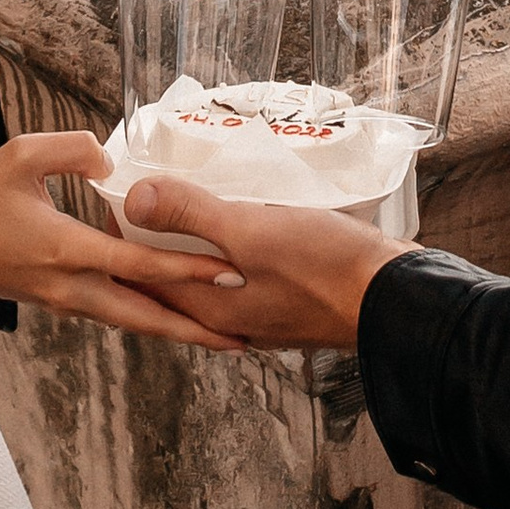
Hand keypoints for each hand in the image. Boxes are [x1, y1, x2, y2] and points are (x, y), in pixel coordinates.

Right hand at [0, 132, 247, 346]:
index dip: (187, 268)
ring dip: (173, 329)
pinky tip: (167, 310)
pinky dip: (145, 316)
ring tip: (217, 335)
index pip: (140, 265)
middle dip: (195, 330)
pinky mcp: (59, 302)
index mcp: (67, 251)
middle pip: (145, 317)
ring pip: (131, 321)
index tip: (230, 271)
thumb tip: (114, 161)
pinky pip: (112, 313)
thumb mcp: (22, 153)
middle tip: (242, 340)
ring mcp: (65, 301)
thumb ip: (74, 149)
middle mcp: (72, 287)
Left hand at [123, 174, 403, 349]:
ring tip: (186, 198)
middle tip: (146, 188)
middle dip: (154, 238)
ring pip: (206, 278)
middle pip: (172, 279)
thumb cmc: (324, 267)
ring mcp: (259, 315)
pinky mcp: (285, 303)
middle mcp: (229, 321)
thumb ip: (192, 215)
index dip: (124, 234)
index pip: (143, 276)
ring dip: (190, 243)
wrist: (392, 299)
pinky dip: (224, 250)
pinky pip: (238, 276)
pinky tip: (239, 222)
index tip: (116, 191)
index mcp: (210, 310)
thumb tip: (134, 200)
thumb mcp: (252, 231)